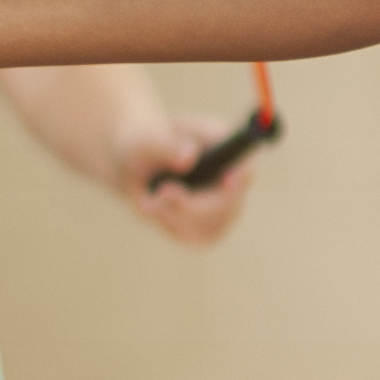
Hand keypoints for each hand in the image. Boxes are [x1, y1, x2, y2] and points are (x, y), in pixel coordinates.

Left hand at [121, 110, 255, 245]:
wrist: (134, 162)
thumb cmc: (145, 142)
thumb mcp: (149, 140)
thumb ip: (167, 146)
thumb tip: (188, 157)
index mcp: (227, 149)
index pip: (245, 170)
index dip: (239, 181)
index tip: (226, 180)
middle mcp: (233, 180)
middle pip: (229, 207)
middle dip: (192, 206)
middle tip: (163, 191)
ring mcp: (224, 207)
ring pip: (211, 229)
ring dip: (175, 216)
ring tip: (148, 197)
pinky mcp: (209, 228)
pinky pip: (195, 238)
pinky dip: (168, 224)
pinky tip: (152, 206)